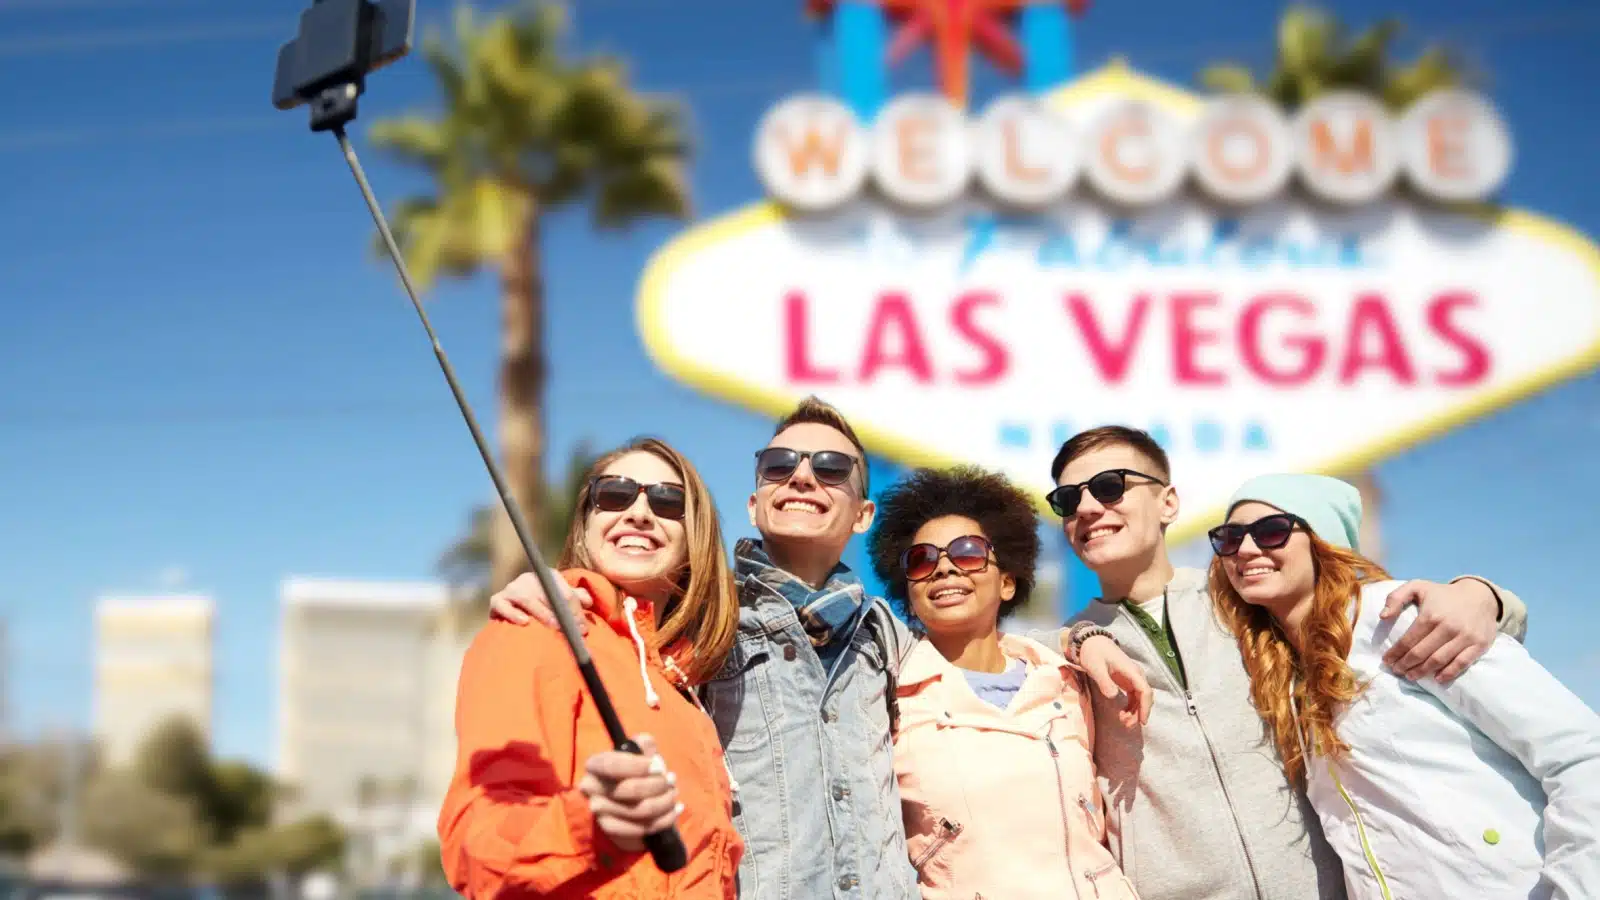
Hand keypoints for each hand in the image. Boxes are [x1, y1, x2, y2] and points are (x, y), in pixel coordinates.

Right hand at [488, 572, 592, 630]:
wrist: (512, 612)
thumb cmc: (543, 608)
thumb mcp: (561, 600)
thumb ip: (576, 598)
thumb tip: (588, 602)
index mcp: (547, 576)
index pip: (565, 592)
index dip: (576, 611)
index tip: (583, 629)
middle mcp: (529, 579)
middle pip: (548, 594)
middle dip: (563, 614)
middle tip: (573, 632)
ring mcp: (512, 588)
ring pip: (528, 599)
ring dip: (543, 613)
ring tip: (555, 626)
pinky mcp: (496, 600)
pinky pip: (503, 606)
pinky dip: (513, 614)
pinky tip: (525, 623)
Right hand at [578, 734, 681, 852]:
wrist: (629, 800)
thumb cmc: (636, 771)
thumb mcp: (640, 754)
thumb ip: (643, 745)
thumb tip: (646, 744)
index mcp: (595, 764)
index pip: (611, 765)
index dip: (636, 766)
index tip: (657, 767)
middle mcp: (591, 787)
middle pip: (628, 789)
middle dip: (657, 785)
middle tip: (671, 780)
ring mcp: (598, 810)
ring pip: (638, 810)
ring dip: (664, 802)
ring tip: (674, 794)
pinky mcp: (610, 828)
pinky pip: (640, 828)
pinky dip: (663, 820)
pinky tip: (675, 810)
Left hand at [1078, 636, 1152, 726]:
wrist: (1091, 642)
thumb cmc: (1093, 653)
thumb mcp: (1095, 667)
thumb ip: (1104, 682)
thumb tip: (1113, 696)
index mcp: (1130, 670)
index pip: (1144, 690)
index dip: (1145, 707)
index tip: (1142, 721)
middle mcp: (1135, 674)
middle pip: (1145, 697)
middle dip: (1139, 713)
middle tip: (1126, 725)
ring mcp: (1132, 678)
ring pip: (1140, 699)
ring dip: (1134, 712)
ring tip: (1123, 721)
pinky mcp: (1127, 681)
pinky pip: (1134, 697)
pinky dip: (1131, 707)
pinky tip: (1122, 714)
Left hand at [1380, 578, 1498, 682]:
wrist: (1480, 595)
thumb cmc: (1443, 594)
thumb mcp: (1417, 587)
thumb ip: (1396, 598)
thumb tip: (1382, 616)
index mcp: (1431, 615)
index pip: (1408, 640)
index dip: (1395, 653)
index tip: (1387, 661)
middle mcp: (1448, 627)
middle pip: (1421, 653)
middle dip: (1405, 664)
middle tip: (1397, 670)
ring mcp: (1465, 637)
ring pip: (1439, 660)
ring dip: (1422, 671)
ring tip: (1411, 676)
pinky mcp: (1479, 644)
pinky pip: (1462, 663)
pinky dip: (1449, 673)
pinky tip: (1437, 679)